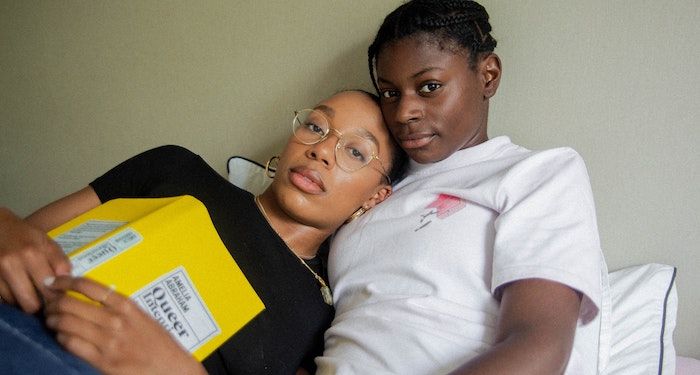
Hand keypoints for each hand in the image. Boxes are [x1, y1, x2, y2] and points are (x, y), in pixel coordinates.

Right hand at [0, 208, 70, 311]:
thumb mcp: (47, 242)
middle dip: (39, 307)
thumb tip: (67, 283)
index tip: (59, 299)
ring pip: (14, 304)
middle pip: (29, 304)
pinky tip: (17, 290)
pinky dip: (10, 298)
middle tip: (44, 302)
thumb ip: (60, 262)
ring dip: (23, 302)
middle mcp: (12, 265)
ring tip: (30, 294)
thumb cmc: (25, 235)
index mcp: (32, 255)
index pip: (48, 290)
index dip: (55, 299)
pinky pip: (2, 299)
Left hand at [44, 276, 205, 374]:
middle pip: (71, 304)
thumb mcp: (142, 316)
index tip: (54, 281)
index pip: (88, 285)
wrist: (171, 368)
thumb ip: (119, 307)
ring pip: (66, 323)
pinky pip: (71, 344)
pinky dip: (61, 338)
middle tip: (49, 305)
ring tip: (52, 320)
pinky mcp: (102, 361)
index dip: (65, 281)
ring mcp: (108, 341)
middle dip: (53, 303)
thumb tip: (90, 298)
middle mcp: (115, 320)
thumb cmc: (158, 342)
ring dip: (53, 321)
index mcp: (126, 305)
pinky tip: (62, 337)